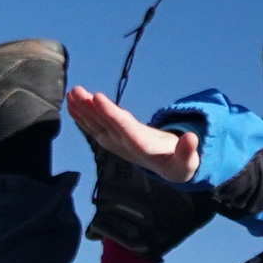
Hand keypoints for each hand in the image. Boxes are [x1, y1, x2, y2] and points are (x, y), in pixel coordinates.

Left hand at [63, 86, 197, 182]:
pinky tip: (72, 104)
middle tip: (77, 91)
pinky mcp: (114, 139)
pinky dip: (82, 116)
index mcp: (143, 148)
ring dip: (82, 109)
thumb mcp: (188, 162)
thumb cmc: (180, 163)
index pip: (124, 128)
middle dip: (90, 108)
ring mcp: (117, 143)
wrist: (170, 170)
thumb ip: (188, 151)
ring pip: (96, 125)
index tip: (98, 98)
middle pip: (105, 125)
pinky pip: (94, 127)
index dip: (111, 114)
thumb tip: (191, 138)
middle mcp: (126, 145)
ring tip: (71, 93)